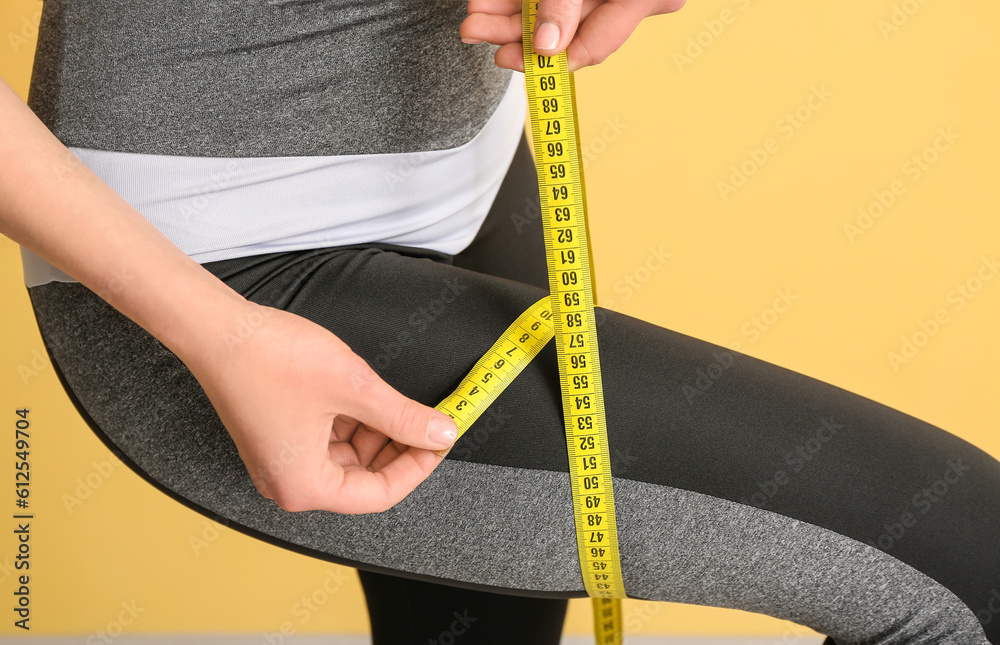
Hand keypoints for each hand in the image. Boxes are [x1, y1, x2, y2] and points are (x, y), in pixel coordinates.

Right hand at [188, 301, 458, 513]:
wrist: (218, 329)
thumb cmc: (271, 359)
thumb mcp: (354, 387)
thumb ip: (403, 416)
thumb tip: (441, 434)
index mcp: (304, 486)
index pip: (380, 494)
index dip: (418, 466)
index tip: (441, 439)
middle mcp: (289, 483)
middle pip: (364, 478)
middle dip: (399, 447)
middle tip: (429, 419)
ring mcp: (282, 461)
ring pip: (349, 457)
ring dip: (378, 432)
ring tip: (399, 401)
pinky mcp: (280, 437)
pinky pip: (329, 440)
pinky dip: (354, 421)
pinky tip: (370, 397)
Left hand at [460, 0, 686, 71]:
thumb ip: (563, 3)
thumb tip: (548, 45)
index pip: (596, 45)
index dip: (551, 60)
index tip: (511, 59)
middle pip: (564, 30)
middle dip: (515, 31)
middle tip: (477, 32)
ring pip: (549, 12)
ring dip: (506, 15)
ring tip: (473, 19)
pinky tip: (486, 1)